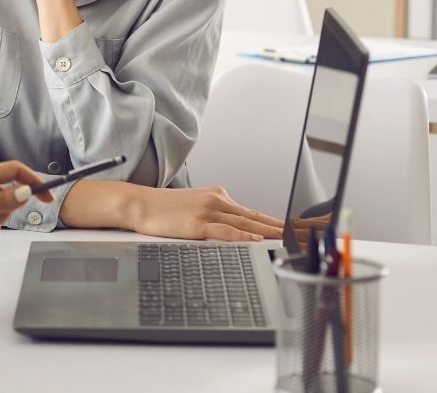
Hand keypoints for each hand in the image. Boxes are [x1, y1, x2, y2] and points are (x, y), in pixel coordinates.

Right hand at [124, 183, 283, 241]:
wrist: (140, 204)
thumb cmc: (162, 208)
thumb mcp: (192, 206)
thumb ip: (212, 214)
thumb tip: (228, 228)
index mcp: (216, 195)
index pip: (249, 211)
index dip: (270, 221)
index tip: (286, 229)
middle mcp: (216, 200)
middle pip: (253, 217)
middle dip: (276, 227)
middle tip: (296, 235)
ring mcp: (208, 212)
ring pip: (244, 224)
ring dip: (267, 232)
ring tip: (285, 240)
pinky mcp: (198, 224)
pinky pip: (226, 231)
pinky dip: (243, 236)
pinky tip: (255, 241)